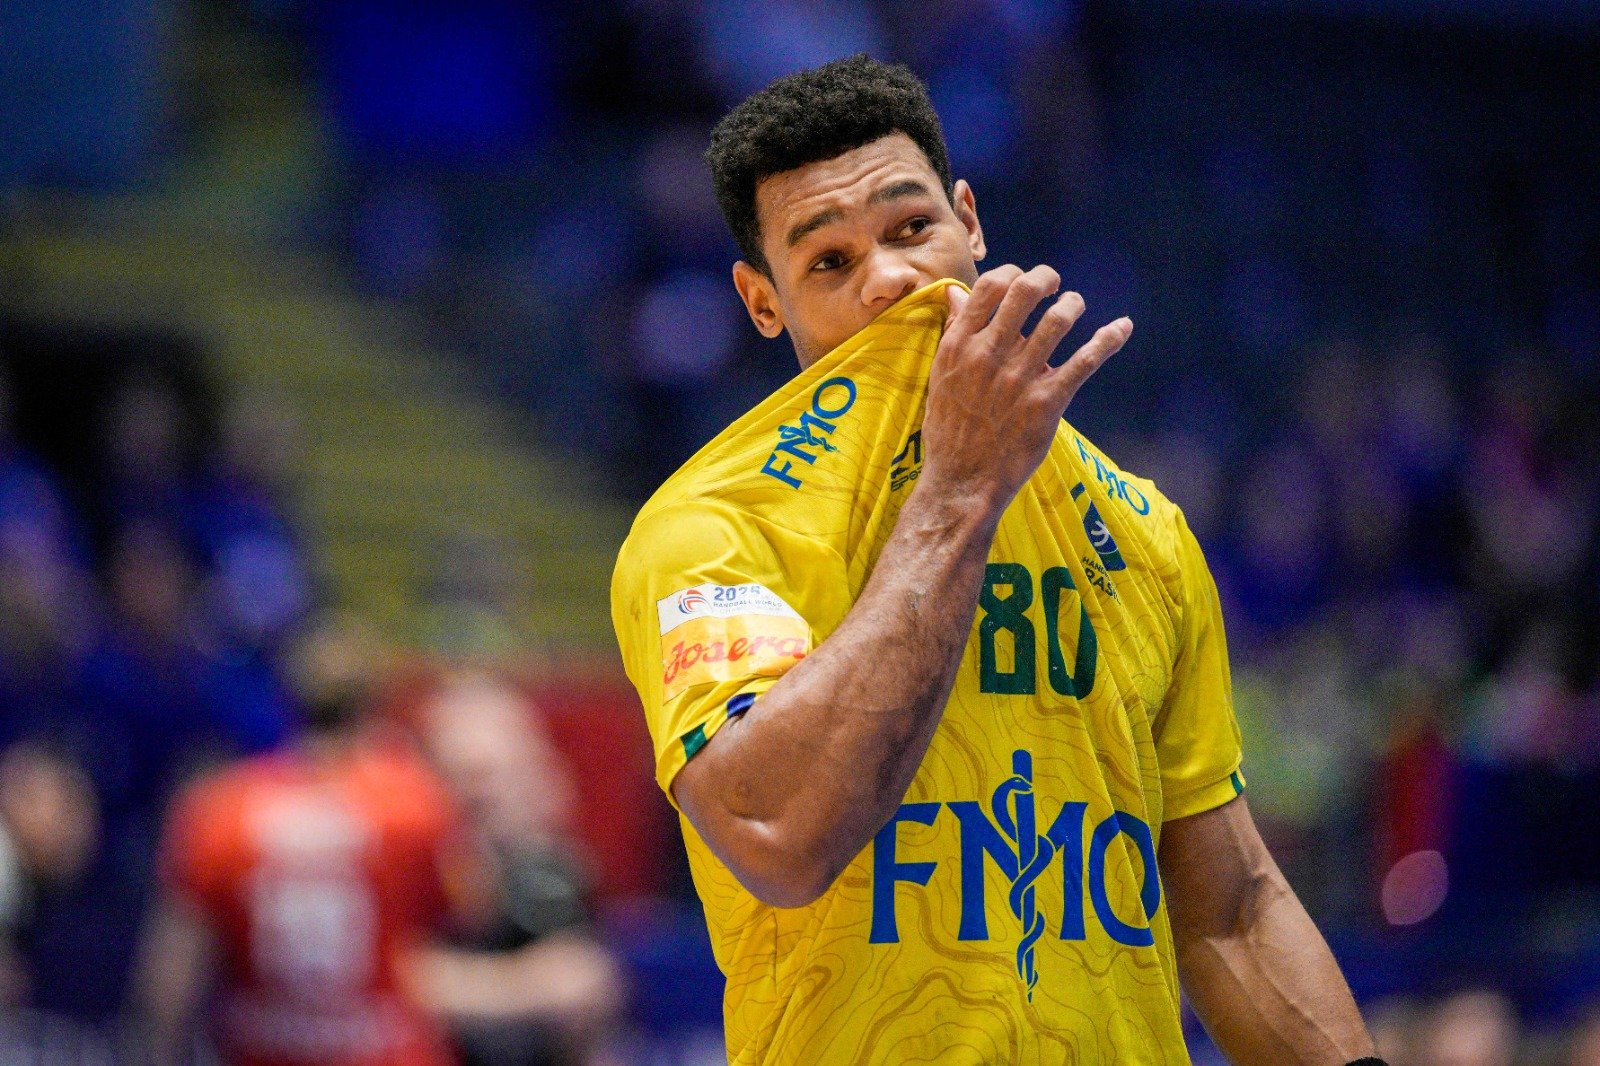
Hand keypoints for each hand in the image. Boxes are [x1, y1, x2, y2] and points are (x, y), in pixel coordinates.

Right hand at [918, 264, 1131, 517]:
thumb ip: (953, 331)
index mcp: (961, 345)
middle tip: (1054, 286)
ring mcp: (1020, 378)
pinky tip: (1123, 327)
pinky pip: (1086, 360)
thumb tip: (954, 291)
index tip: (1022, 280)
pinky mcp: (1048, 402)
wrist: (962, 482)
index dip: (1013, 273)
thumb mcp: (940, 374)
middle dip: (1047, 278)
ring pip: (1059, 319)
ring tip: (1074, 306)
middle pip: (1026, 291)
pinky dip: (1109, 338)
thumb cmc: (949, 429)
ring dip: (1073, 304)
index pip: (991, 286)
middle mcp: (990, 355)